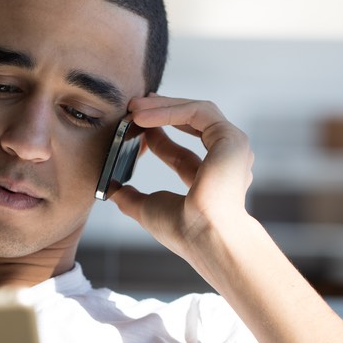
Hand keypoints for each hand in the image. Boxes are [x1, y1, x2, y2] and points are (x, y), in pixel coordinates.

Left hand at [109, 95, 254, 265]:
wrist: (204, 236)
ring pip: (196, 112)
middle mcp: (225, 161)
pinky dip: (170, 110)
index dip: (157, 134)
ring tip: (133, 108)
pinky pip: (199, 112)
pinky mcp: (231, 138)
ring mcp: (231, 148)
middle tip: (132, 106)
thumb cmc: (183, 230)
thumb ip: (130, 197)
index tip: (134, 124)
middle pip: (192, 124)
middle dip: (161, 111)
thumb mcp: (147, 208)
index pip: (181, 151)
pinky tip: (144, 117)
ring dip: (163, 106)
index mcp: (209, 179)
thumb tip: (110, 189)